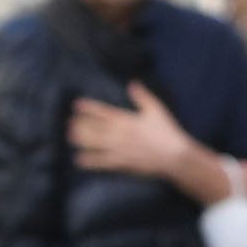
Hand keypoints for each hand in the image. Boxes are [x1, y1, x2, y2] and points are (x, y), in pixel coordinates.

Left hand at [69, 82, 226, 199]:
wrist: (176, 156)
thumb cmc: (168, 133)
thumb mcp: (157, 110)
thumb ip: (142, 97)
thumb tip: (133, 83)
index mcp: (124, 119)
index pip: (100, 111)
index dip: (87, 107)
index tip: (76, 106)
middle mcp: (117, 132)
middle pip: (91, 127)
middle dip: (78, 125)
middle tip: (70, 124)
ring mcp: (118, 148)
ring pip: (91, 142)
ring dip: (79, 140)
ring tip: (71, 138)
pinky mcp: (122, 162)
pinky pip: (100, 161)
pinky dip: (88, 161)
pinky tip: (79, 160)